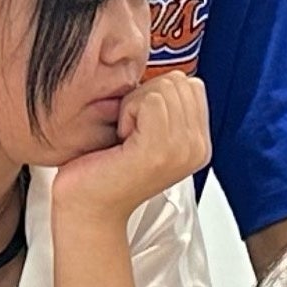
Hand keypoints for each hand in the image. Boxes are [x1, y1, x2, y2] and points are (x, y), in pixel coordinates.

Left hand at [51, 73, 210, 227]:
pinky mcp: (159, 150)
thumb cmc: (105, 171)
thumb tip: (170, 77)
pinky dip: (128, 111)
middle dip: (146, 96)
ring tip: (125, 136)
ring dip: (134, 104)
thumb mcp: (147, 134)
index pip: (192, 85)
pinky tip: (120, 139)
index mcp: (198, 144)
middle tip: (130, 131)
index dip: (158, 94)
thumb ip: (167, 110)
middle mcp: (196, 148)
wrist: (88, 209)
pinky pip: (150, 100)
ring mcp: (181, 150)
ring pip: (164, 88)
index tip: (141, 126)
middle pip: (179, 82)